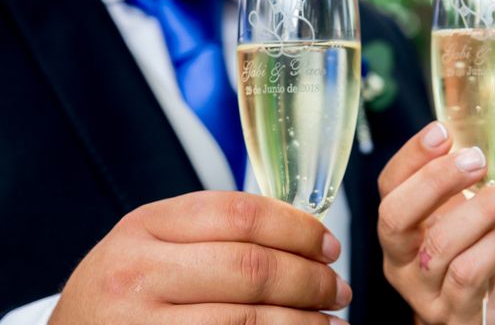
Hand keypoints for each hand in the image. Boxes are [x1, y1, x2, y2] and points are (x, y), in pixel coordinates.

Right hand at [49, 191, 350, 324]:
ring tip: (331, 321)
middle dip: (310, 277)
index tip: (327, 243)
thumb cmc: (122, 289)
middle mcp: (139, 273)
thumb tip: (298, 234)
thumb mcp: (150, 242)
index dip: (296, 228)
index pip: (239, 213)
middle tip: (338, 287)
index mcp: (144, 226)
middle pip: (251, 267)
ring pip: (249, 319)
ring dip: (305, 321)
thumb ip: (210, 230)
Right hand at [377, 122, 494, 324]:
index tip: (442, 131)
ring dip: (485, 208)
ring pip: (439, 243)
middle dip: (435, 180)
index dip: (411, 156)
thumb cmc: (486, 268)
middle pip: (396, 214)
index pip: (389, 186)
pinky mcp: (451, 313)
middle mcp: (399, 259)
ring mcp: (421, 291)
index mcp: (400, 229)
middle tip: (477, 159)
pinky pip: (469, 273)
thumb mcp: (488, 223)